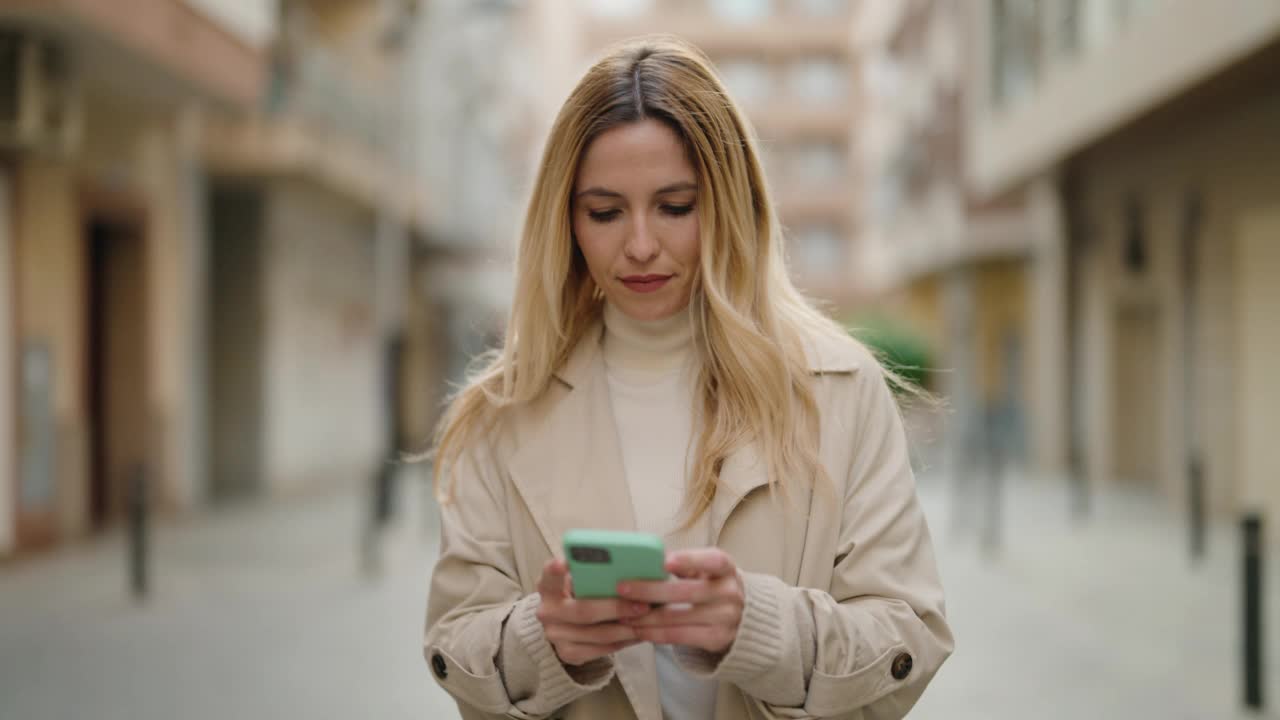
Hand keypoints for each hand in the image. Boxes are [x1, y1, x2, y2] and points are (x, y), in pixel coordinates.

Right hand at [534, 559, 650, 665]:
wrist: (568, 623)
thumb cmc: (583, 591)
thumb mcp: (582, 578)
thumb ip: (596, 571)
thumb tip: (628, 564)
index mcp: (548, 584)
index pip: (549, 573)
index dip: (556, 568)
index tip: (564, 563)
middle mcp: (547, 611)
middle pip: (582, 610)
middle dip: (615, 608)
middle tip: (642, 605)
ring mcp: (555, 634)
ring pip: (596, 634)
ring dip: (625, 628)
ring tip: (647, 621)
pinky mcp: (567, 653)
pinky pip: (600, 650)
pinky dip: (622, 642)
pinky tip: (637, 633)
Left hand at [617, 548, 744, 653]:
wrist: (742, 619)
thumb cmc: (713, 586)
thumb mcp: (707, 570)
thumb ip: (684, 564)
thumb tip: (649, 560)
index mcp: (726, 568)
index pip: (712, 560)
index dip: (690, 560)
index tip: (665, 562)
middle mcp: (729, 592)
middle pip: (685, 592)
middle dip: (649, 590)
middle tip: (622, 588)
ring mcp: (725, 618)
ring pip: (676, 617)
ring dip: (644, 616)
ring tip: (622, 613)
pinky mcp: (716, 639)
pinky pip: (678, 636)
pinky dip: (655, 633)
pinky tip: (638, 629)